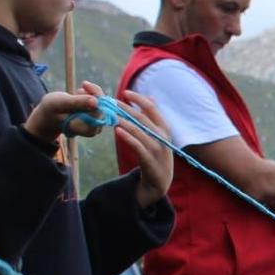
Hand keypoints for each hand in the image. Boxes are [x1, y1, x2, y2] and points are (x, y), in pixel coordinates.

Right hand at [25, 81, 107, 144]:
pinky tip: (84, 89)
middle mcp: (94, 128)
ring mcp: (97, 122)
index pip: (100, 115)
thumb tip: (96, 102)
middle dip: (95, 93)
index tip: (84, 86)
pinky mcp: (98, 114)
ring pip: (105, 104)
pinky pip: (103, 102)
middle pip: (105, 109)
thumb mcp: (59, 103)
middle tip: (84, 84)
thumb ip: (76, 103)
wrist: (49, 114)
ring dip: (94, 92)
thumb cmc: (51, 109)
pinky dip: (94, 93)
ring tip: (79, 89)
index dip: (96, 98)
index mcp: (85, 129)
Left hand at [112, 89, 175, 207]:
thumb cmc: (155, 155)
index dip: (139, 99)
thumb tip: (150, 97)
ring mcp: (157, 149)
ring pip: (138, 130)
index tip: (125, 92)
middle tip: (110, 101)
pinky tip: (117, 131)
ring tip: (110, 114)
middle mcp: (162, 137)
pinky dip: (128, 138)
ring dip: (123, 121)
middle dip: (125, 108)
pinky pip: (137, 146)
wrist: (159, 182)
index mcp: (164, 128)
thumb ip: (153, 117)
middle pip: (142, 118)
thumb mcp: (157, 135)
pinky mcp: (149, 160)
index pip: (152, 108)